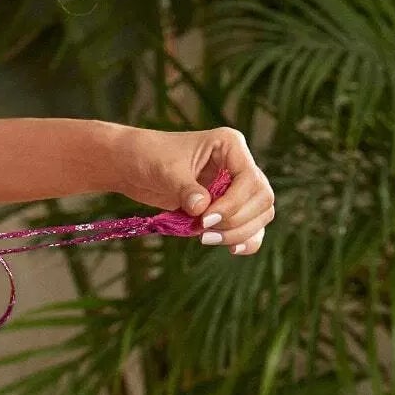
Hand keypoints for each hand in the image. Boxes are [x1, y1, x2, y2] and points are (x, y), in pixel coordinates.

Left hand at [115, 124, 274, 255]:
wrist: (132, 165)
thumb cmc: (149, 156)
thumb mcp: (166, 170)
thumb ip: (186, 189)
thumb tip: (202, 209)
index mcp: (230, 145)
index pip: (250, 179)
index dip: (232, 204)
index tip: (204, 218)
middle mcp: (239, 164)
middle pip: (262, 199)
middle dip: (236, 220)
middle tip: (204, 232)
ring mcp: (235, 186)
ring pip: (260, 215)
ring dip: (239, 232)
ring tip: (207, 239)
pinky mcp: (227, 205)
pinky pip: (251, 226)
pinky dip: (245, 239)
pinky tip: (233, 250)